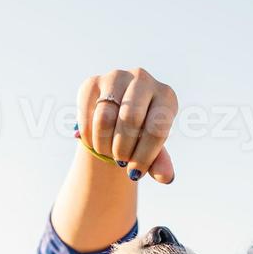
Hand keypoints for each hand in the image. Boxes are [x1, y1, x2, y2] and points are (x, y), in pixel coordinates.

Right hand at [76, 68, 177, 182]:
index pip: (156, 128)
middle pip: (129, 120)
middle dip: (122, 149)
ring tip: (108, 152)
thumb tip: (166, 177)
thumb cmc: (141, 136)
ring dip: (104, 145)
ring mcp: (116, 77)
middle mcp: (143, 79)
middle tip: (120, 161)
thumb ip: (160, 163)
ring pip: (104, 119)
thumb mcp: (152, 150)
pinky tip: (95, 141)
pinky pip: (86, 116)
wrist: (117, 121)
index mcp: (166, 96)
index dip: (143, 157)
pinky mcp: (92, 82)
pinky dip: (89, 137)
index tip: (134, 173)